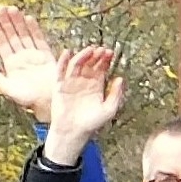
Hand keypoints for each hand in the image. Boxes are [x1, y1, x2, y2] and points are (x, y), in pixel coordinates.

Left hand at [0, 6, 62, 121]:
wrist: (50, 103)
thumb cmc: (29, 100)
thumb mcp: (8, 89)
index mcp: (10, 65)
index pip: (1, 43)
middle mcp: (21, 58)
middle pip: (12, 36)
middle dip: (6, 22)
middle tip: (1, 7)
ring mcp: (33, 56)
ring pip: (24, 35)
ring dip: (18, 22)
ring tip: (12, 8)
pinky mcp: (46, 56)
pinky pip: (39, 39)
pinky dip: (34, 29)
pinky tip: (28, 18)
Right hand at [40, 45, 123, 166]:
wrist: (73, 132)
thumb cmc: (91, 123)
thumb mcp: (109, 109)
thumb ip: (116, 94)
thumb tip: (120, 78)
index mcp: (96, 86)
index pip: (101, 68)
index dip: (105, 60)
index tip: (110, 53)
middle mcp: (84, 82)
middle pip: (90, 63)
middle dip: (96, 56)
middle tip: (101, 49)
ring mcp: (71, 82)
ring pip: (77, 64)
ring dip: (82, 56)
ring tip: (89, 50)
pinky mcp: (59, 85)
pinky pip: (60, 71)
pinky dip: (63, 61)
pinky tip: (67, 52)